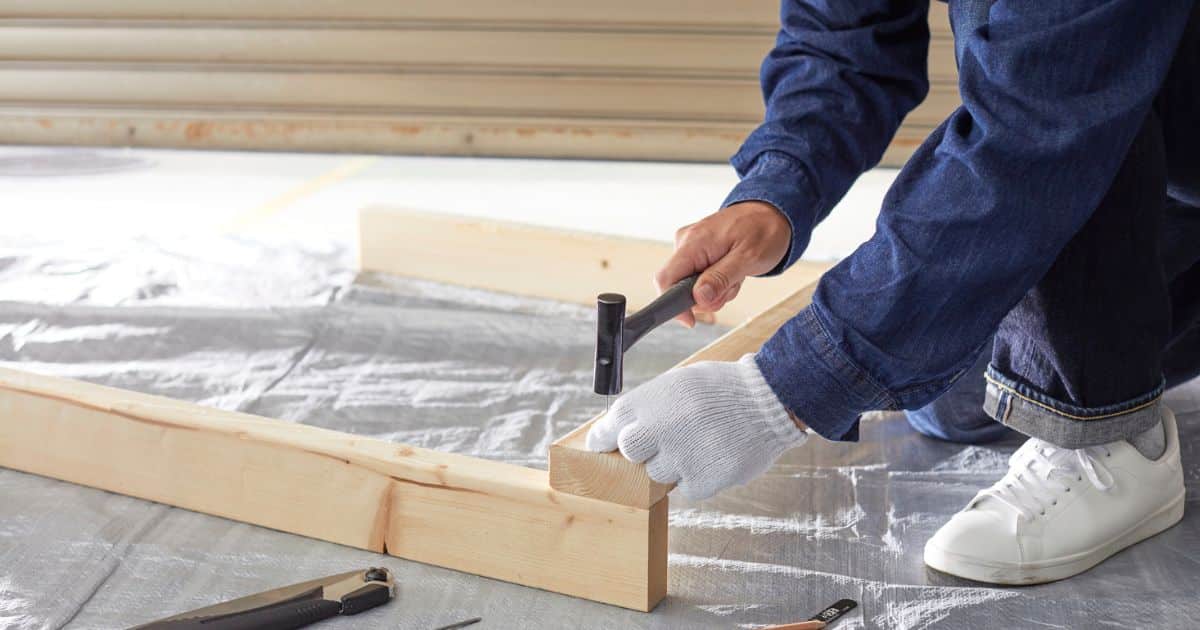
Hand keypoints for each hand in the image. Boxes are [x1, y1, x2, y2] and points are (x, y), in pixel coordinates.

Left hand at [586, 354, 806, 500]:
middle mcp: (659, 429)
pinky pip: (687, 487)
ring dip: (675, 464)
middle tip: (666, 442)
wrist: (771, 399)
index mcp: (650, 401)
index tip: (602, 444)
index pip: (610, 426)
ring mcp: (679, 457)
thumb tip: (622, 429)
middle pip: (630, 453)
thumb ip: (649, 406)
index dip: (604, 437)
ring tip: (701, 444)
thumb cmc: (723, 389)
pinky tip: (714, 456)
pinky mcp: (701, 480)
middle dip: (643, 450)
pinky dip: (698, 476)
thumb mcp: (679, 383)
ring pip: (659, 474)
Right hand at [660, 201, 790, 326]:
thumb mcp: (748, 258)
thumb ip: (721, 278)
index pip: (665, 279)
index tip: (691, 321)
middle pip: (679, 287)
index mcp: (694, 242)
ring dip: (716, 290)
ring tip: (736, 274)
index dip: (673, 305)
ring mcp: (691, 247)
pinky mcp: (697, 252)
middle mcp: (686, 243)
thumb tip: (698, 297)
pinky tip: (732, 272)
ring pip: (691, 287)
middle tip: (732, 286)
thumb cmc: (764, 230)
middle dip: (707, 297)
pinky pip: (699, 279)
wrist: (772, 214)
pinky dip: (717, 282)